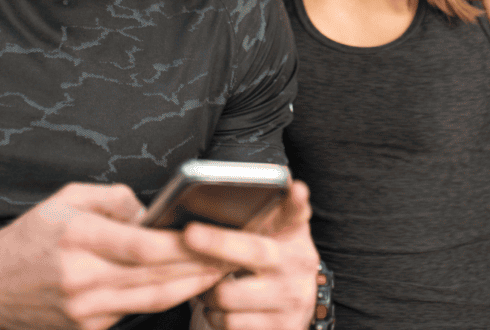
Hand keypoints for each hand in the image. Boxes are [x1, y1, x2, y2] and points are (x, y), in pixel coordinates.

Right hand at [0, 183, 226, 329]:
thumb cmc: (36, 233)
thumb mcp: (71, 198)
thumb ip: (117, 199)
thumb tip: (154, 211)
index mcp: (81, 238)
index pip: (143, 246)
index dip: (182, 244)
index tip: (213, 234)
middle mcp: (84, 278)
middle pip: (155, 275)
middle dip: (199, 265)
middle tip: (233, 253)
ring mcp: (86, 309)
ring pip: (152, 299)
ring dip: (192, 285)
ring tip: (222, 270)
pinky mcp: (88, 328)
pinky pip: (136, 310)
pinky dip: (166, 298)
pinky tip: (190, 284)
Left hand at [185, 180, 318, 329]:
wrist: (299, 308)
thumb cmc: (278, 262)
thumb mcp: (282, 233)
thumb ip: (278, 208)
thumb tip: (280, 175)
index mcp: (295, 235)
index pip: (297, 213)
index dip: (296, 201)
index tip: (295, 188)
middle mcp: (297, 266)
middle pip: (254, 251)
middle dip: (218, 242)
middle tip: (190, 233)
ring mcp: (289, 301)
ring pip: (229, 294)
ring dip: (207, 292)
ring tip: (208, 284)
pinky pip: (230, 324)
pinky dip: (216, 317)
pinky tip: (220, 308)